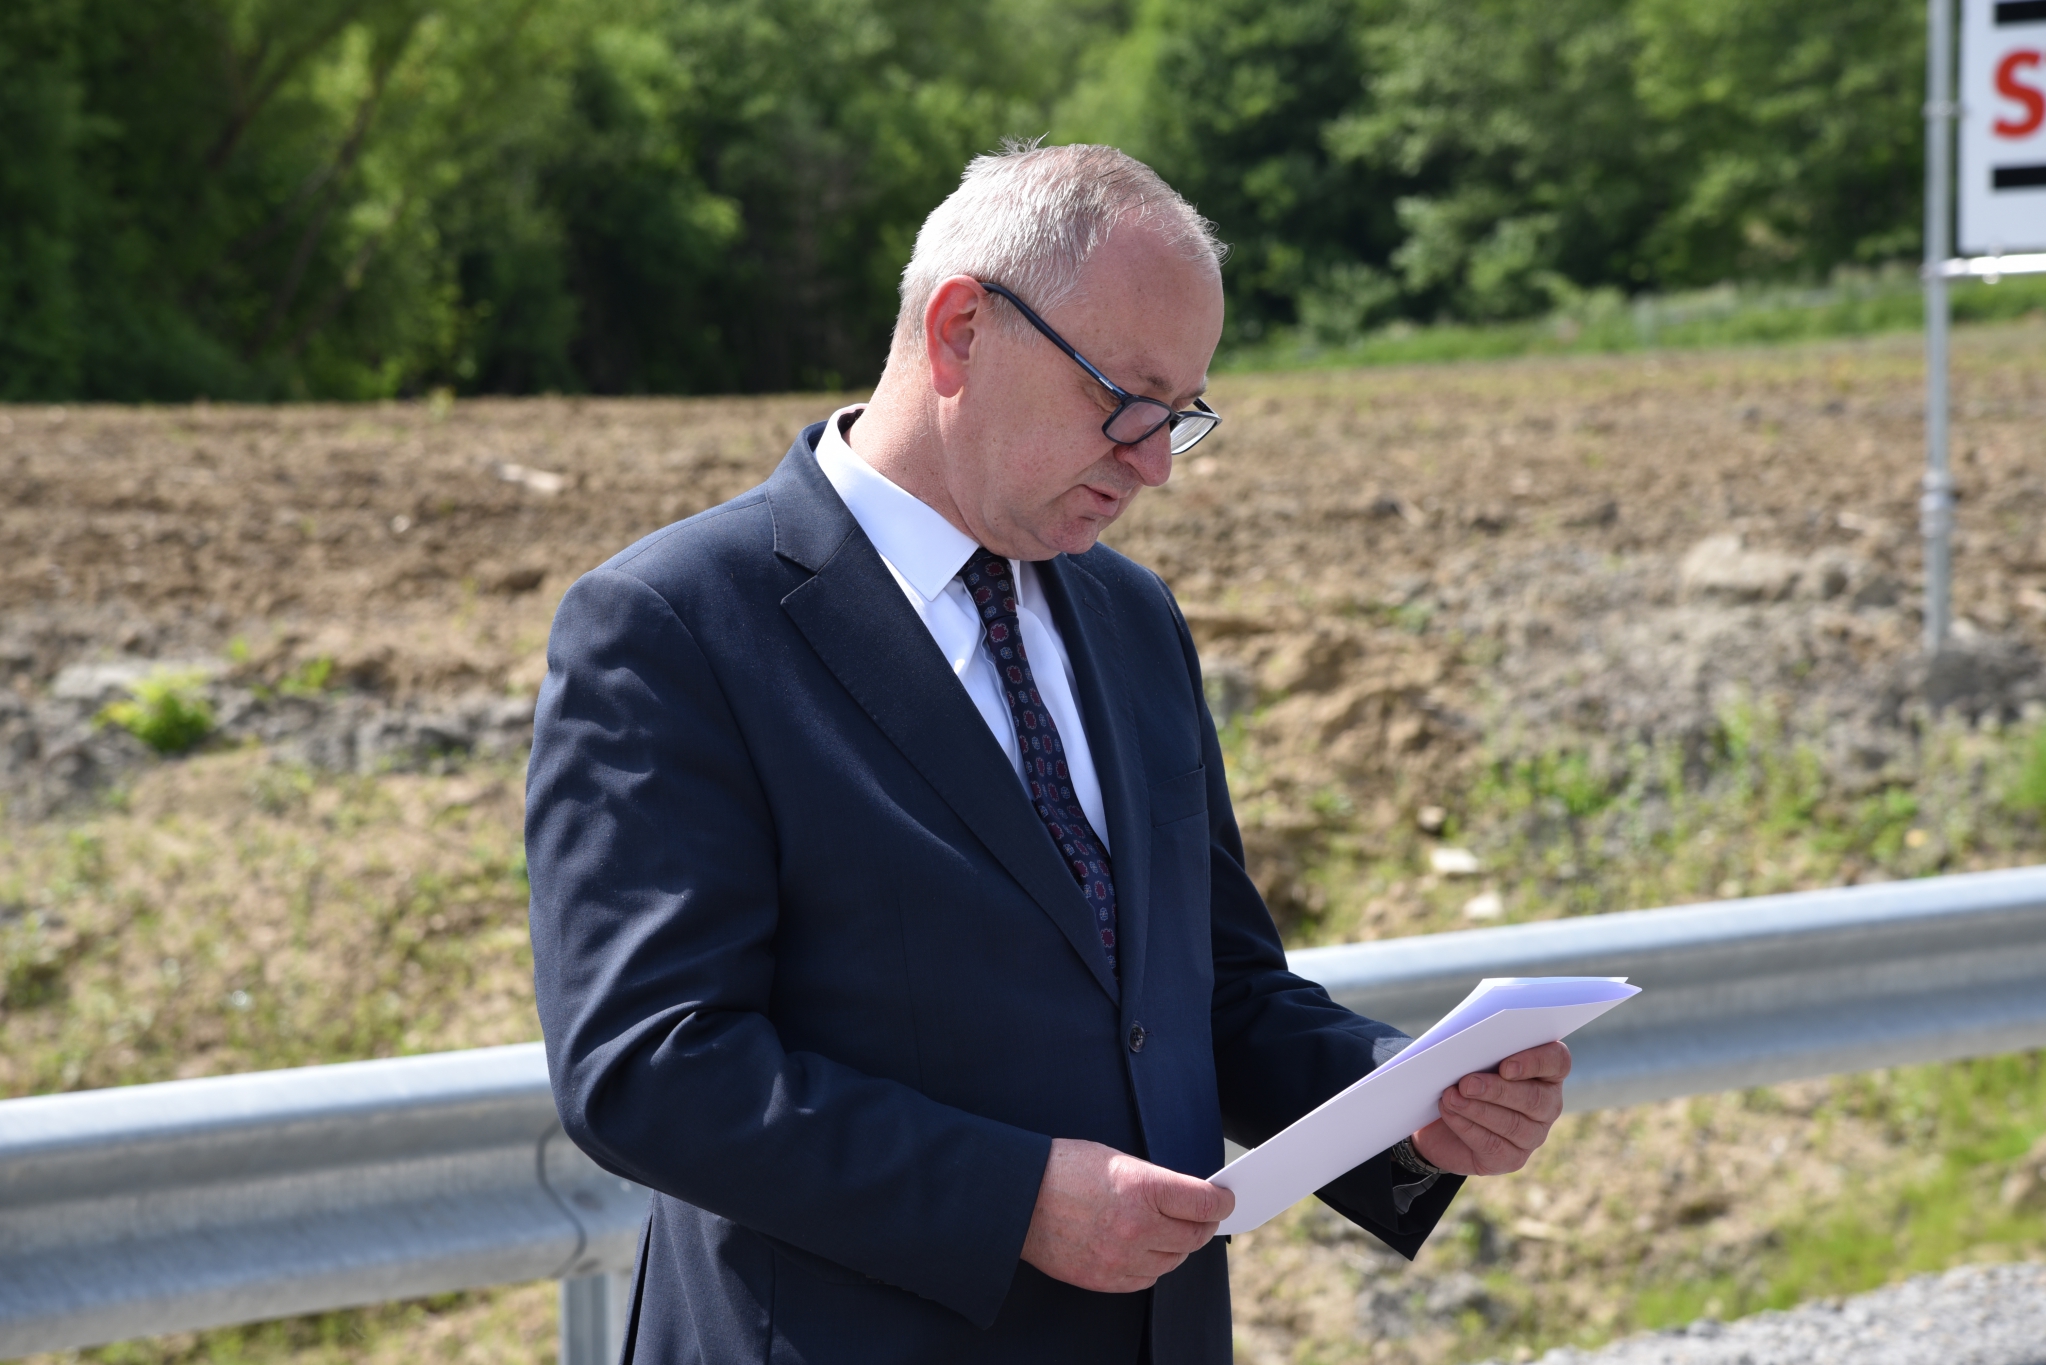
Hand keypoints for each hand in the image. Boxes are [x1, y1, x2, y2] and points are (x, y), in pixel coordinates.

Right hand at [1019, 1137, 1233, 1292]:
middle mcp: (1136, 1227)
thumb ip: (1155, 1182)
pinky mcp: (1103, 1279)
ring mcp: (1120, 1257)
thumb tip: (1188, 1198)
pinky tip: (1145, 1249)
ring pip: (1173, 1261)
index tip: (1226, 1199)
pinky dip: (1152, 1265)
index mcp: (1141, 1188)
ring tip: (1170, 1231)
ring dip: (1178, 1246)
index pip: (1204, 1202)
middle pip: (1194, 1236)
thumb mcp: (1116, 1160)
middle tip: (1205, 1216)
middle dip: (1205, 1224)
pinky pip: (1146, 1279)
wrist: (1017, 1196)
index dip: (1221, 1201)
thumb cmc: (1064, 1168)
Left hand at [1410, 1041, 1569, 1175]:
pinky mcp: (1513, 1158)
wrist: (1441, 1124)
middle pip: (1535, 1098)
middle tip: (1467, 1083)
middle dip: (1497, 1090)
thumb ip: (1480, 1052)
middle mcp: (1547, 1105)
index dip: (1535, 1062)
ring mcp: (1533, 1135)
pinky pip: (1493, 1145)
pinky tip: (1450, 1112)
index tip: (1505, 1066)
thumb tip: (1469, 1050)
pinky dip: (1467, 1127)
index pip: (1557, 1062)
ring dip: (1478, 1109)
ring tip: (1451, 1097)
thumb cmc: (1462, 1080)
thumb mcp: (1471, 1061)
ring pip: (1513, 1124)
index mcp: (1545, 1072)